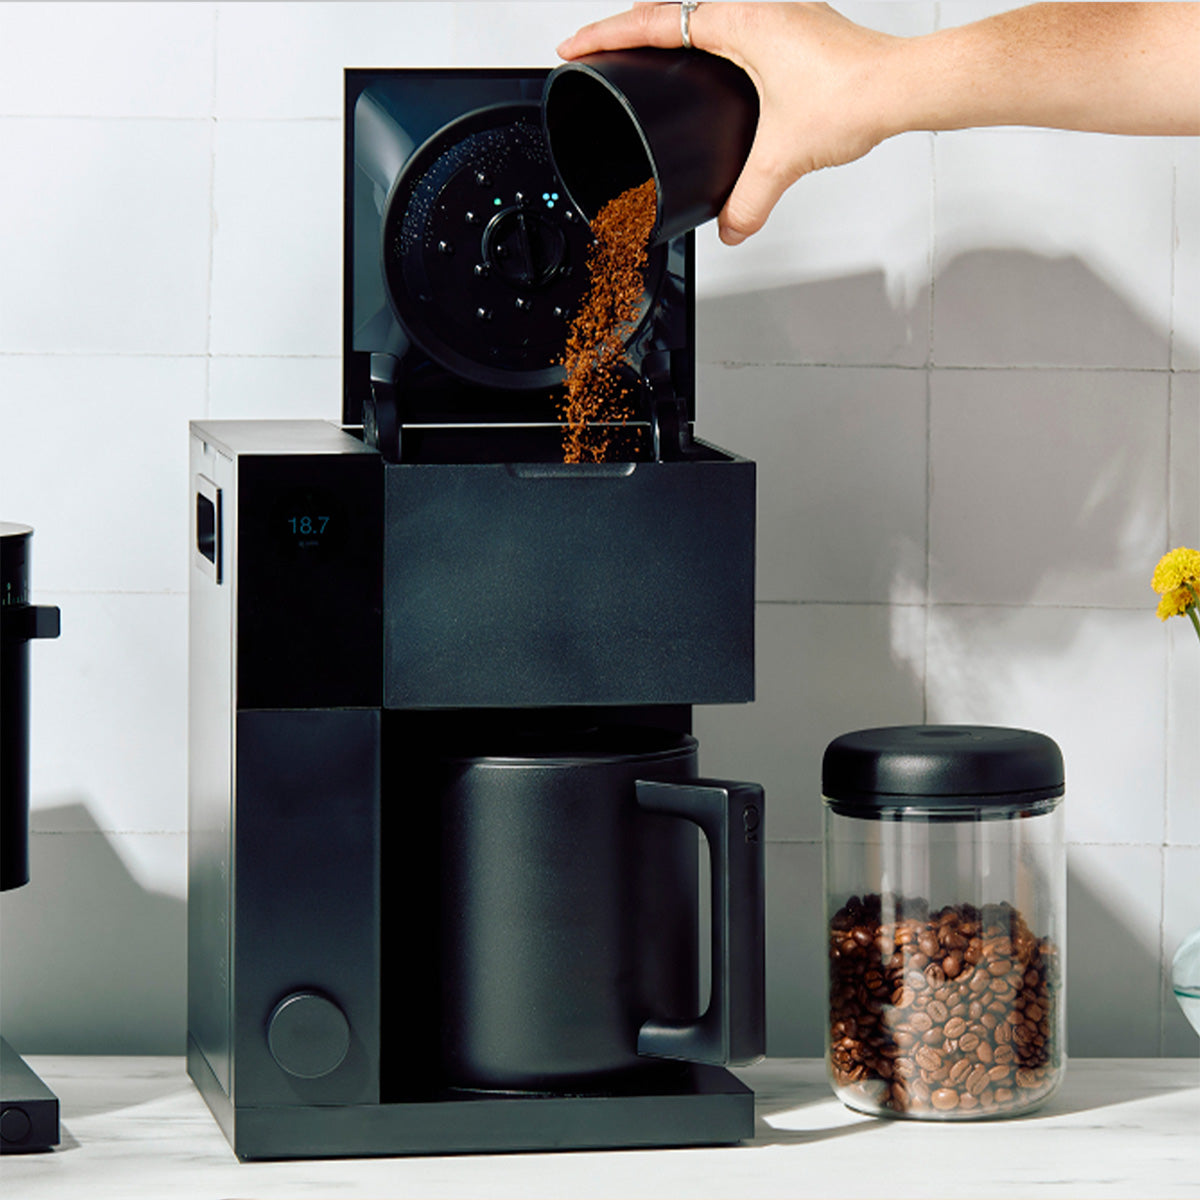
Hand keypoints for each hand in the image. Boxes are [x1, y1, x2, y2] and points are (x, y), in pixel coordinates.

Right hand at [557, 3, 903, 243]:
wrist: (904, 85)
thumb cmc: (855, 94)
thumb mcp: (785, 156)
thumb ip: (749, 198)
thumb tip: (730, 225)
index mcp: (743, 22)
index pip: (657, 22)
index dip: (608, 36)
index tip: (577, 46)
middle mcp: (761, 9)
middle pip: (677, 8)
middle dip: (631, 26)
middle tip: (601, 44)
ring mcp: (782, 17)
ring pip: (710, 12)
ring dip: (673, 28)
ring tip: (645, 48)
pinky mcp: (799, 33)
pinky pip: (738, 26)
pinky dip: (710, 41)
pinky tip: (714, 65)